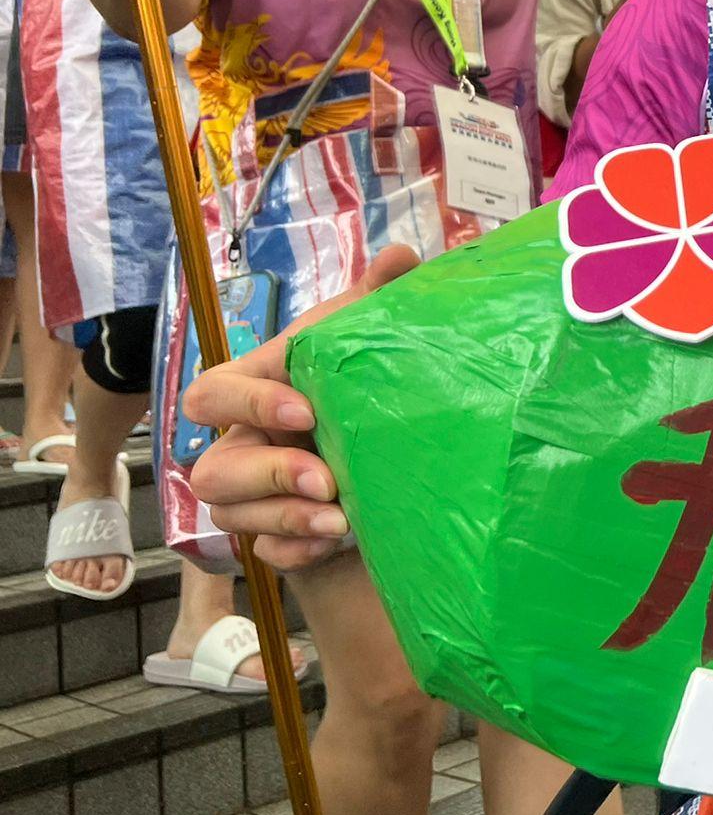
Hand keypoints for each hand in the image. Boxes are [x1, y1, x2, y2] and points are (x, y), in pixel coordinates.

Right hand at [185, 246, 419, 570]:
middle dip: (267, 476)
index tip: (305, 409)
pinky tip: (336, 544)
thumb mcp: (369, 339)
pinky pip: (265, 558)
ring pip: (230, 517)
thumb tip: (400, 256)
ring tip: (340, 519)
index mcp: (255, 391)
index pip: (210, 395)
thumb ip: (379, 297)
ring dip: (284, 519)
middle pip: (212, 471)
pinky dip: (296, 552)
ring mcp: (252, 497)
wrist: (392, 456)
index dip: (247, 403)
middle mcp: (242, 445)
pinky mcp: (276, 539)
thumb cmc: (362, 384)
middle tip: (328, 479)